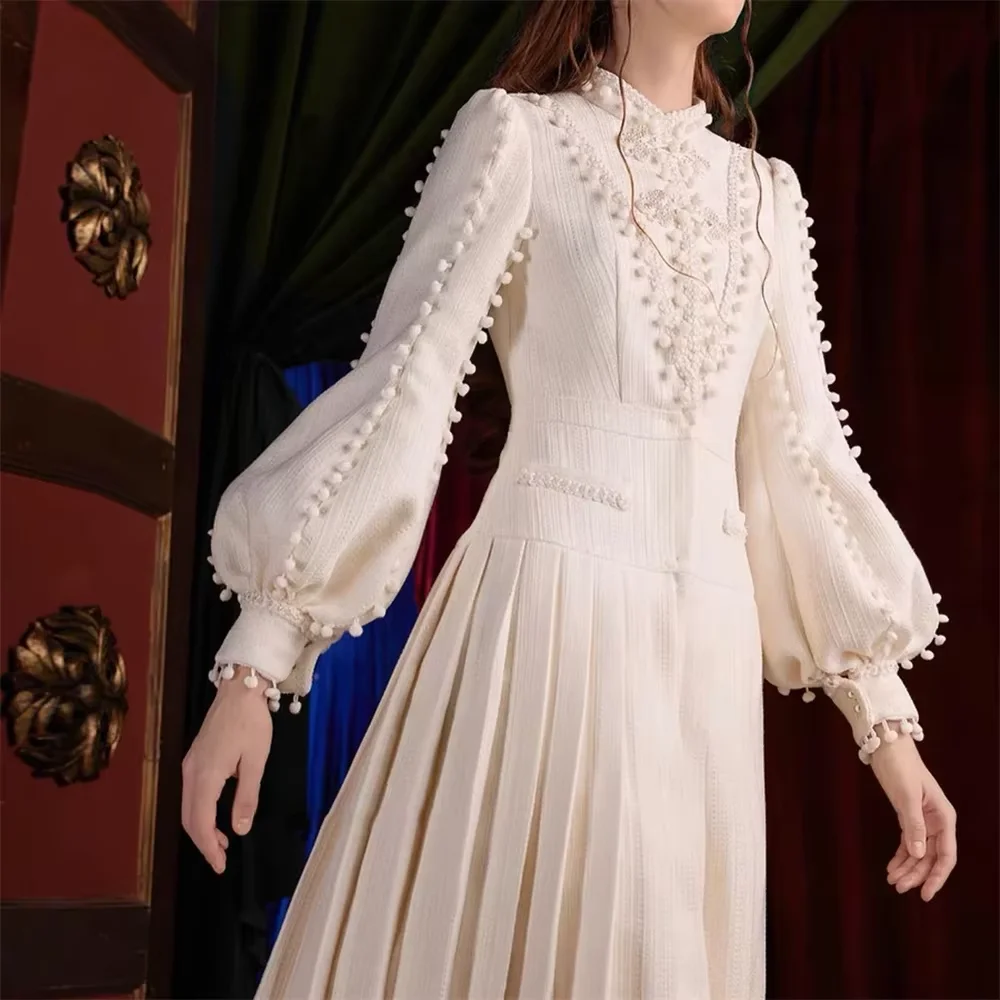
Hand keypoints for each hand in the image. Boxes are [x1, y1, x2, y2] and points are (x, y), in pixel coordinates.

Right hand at [181, 665, 272, 873]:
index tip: (220, 866)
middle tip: (221, 861)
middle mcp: (191, 773)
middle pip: (188, 818)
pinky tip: (217, 817)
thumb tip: (240, 829)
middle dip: (203, 843)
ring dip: (202, 828)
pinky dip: (201, 812)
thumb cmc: (252, 723)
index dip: (208, 848)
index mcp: (205, 776)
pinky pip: (191, 794)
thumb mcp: (256, 761)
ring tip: (222, 844)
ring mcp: (190, 765)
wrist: (239, 689)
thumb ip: (246, 796)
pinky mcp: (194, 758)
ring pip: (188, 807)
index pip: (200, 822)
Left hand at [869, 724, 956, 901]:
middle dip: (916, 874)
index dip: (937, 876)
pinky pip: (908, 842)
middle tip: (898, 888)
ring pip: (918, 852)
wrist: (887, 746)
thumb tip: (918, 855)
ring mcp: (923, 820)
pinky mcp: (908, 816)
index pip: (945, 855)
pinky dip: (901, 856)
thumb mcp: (908, 796)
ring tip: (892, 881)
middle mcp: (937, 821)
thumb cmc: (901, 767)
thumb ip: (913, 825)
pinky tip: (892, 867)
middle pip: (930, 857)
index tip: (925, 893)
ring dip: (907, 868)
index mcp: (944, 817)